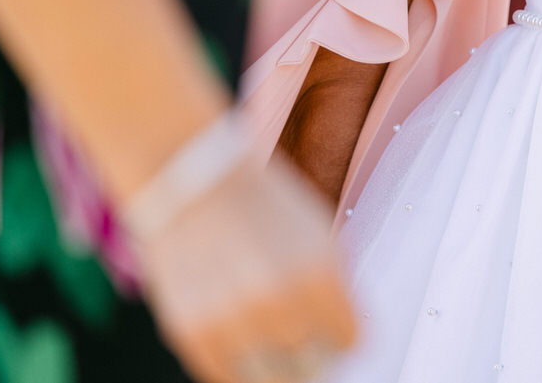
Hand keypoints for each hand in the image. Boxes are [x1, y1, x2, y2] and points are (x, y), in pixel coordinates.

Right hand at [134, 153, 356, 382]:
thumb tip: (346, 341)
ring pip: (273, 380)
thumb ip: (336, 289)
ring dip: (277, 368)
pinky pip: (228, 377)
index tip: (333, 330)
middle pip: (314, 367)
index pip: (349, 343)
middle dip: (312, 354)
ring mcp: (235, 322)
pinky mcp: (193, 334)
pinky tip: (241, 342)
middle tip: (301, 338)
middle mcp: (280, 304)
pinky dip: (239, 368)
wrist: (192, 178)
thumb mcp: (317, 236)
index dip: (342, 336)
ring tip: (271, 341)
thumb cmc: (262, 207)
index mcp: (320, 276)